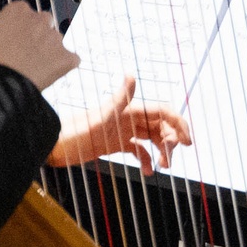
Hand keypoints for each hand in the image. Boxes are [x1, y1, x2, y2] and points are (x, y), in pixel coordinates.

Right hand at [0, 0, 77, 91]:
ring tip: (26, 69)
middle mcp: (42, 19)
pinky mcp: (68, 59)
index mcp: (19, 9)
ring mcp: (57, 39)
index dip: (8, 29)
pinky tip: (45, 74)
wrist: (0, 88)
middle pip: (38, 25)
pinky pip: (69, 60)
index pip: (18, 14)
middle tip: (13, 56)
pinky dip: (60, 66)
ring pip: (53, 42)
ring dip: (44, 52)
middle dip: (30, 37)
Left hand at [49, 74, 192, 173]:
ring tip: (163, 167)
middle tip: (169, 159)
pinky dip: (146, 160)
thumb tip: (131, 74)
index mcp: (130, 109)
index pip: (163, 112)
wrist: (58, 144)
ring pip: (152, 139)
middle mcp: (129, 118)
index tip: (188, 142)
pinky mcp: (116, 144)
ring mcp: (124, 131)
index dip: (178, 124)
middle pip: (161, 127)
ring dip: (162, 152)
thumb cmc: (78, 129)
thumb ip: (120, 97)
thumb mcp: (102, 115)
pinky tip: (148, 172)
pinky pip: (138, 151)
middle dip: (170, 141)